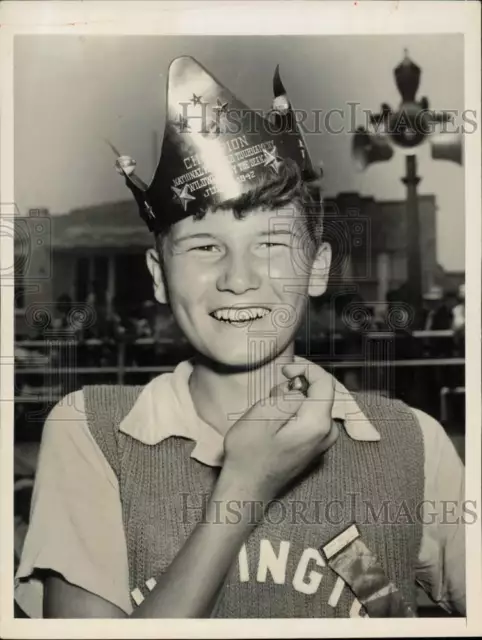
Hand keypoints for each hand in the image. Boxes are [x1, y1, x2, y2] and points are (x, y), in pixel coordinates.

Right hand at [222, 363, 338, 502]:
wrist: (246, 489)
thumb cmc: (249, 453)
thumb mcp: (262, 415)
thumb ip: (287, 396)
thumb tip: (299, 389)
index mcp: (318, 423)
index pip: (325, 382)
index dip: (306, 368)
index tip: (284, 370)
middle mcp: (328, 432)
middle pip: (322, 392)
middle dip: (299, 384)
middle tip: (272, 392)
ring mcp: (323, 442)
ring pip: (316, 404)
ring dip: (296, 397)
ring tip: (271, 407)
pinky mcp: (315, 447)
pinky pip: (311, 417)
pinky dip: (297, 410)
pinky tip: (277, 419)